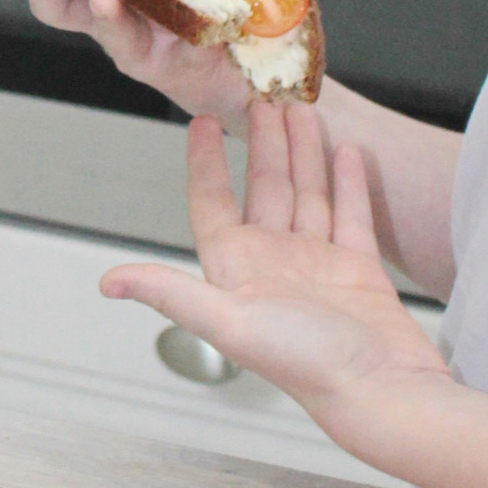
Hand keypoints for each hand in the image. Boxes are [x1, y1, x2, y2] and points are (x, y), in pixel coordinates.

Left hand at [99, 102, 450, 430]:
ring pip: (306, 193)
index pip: (212, 202)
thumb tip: (108, 282)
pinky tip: (347, 151)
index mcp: (236, 269)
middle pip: (262, 188)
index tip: (200, 122)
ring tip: (303, 110)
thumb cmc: (305, 363)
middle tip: (262, 96)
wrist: (380, 391)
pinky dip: (348, 182)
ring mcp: (316, 264)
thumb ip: (169, 292)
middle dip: (262, 143)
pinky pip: (350, 214)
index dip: (204, 161)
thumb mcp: (227, 321)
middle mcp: (272, 263)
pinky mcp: (358, 269)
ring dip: (303, 152)